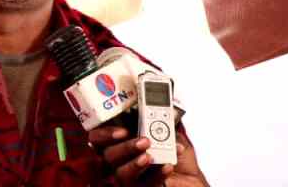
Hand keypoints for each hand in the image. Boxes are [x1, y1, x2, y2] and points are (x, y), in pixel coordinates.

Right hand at [88, 126, 208, 186]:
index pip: (97, 137)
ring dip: (136, 164)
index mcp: (118, 140)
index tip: (122, 131)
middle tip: (144, 141)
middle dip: (126, 147)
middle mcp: (119, 159)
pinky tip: (166, 166)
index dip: (105, 134)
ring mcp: (128, 175)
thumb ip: (158, 121)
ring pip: (121, 173)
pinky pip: (143, 185)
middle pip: (108, 155)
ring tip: (150, 157)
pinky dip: (156, 175)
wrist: (189, 179)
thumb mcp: (166, 132)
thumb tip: (159, 107)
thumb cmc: (173, 154)